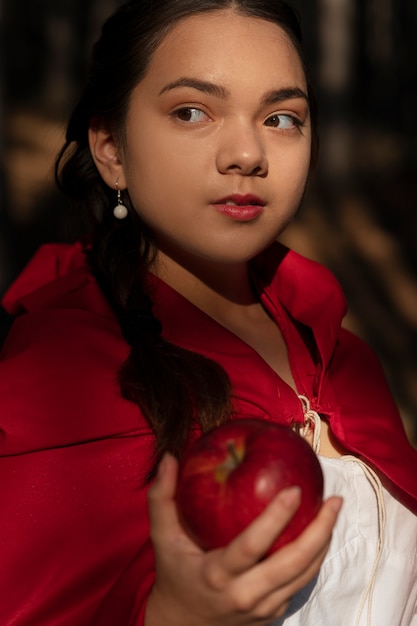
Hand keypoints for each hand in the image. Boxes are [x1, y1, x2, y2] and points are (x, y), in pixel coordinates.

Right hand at [145, 453, 341, 625]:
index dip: (276, 517)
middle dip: (319, 530)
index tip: (295, 489)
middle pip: (292, 563)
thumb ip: (162, 497)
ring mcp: (262, 608)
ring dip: (324, 542)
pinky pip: (300, 583)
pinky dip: (314, 557)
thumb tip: (169, 457)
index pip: (252, 545)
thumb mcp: (163, 538)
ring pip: (304, 575)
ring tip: (334, 510)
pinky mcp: (273, 614)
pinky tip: (320, 531)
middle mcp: (244, 594)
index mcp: (217, 574)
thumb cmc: (174, 573)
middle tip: (334, 500)